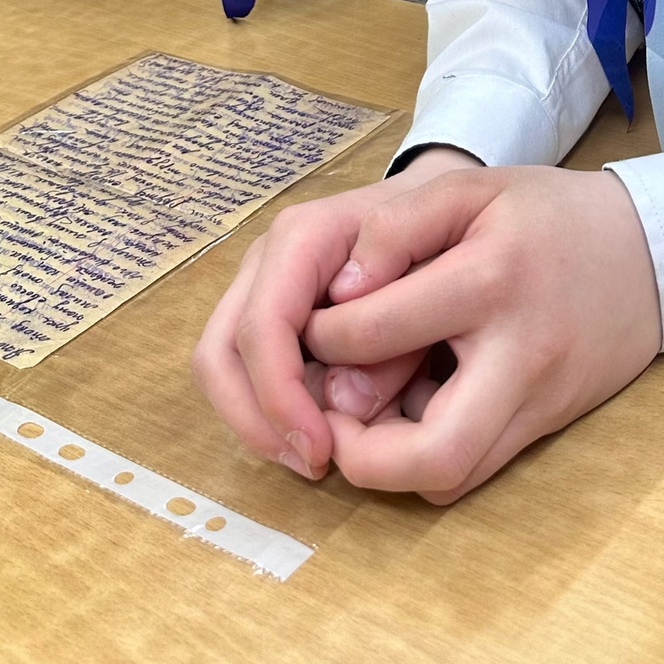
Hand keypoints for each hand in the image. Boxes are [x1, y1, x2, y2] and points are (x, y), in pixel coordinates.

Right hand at [191, 144, 481, 476]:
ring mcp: (263, 285)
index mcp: (303, 238)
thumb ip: (390, 323)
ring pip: (222, 366)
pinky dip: (271, 410)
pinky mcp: (275, 313)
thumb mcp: (432, 272)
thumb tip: (342, 398)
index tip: (325, 450)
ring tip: (313, 457)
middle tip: (312, 464)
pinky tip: (317, 435)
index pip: (263, 327)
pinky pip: (247, 369)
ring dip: (259, 423)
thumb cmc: (441, 230)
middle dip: (256, 420)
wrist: (444, 199)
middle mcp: (269, 261)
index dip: (281, 397)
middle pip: (219, 353)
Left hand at [302, 168, 662, 502]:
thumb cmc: (548, 214)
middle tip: (322, 413)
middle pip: (431, 452)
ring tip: (354, 417)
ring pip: (449, 476)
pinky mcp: (545, 428)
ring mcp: (538, 403)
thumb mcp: (471, 189)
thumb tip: (340, 292)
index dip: (321, 334)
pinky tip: (406, 416)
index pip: (376, 330)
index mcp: (491, 280)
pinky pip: (472, 470)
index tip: (309, 324)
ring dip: (385, 463)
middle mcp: (519, 356)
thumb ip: (397, 228)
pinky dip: (424, 456)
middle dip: (355, 451)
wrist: (648, 252)